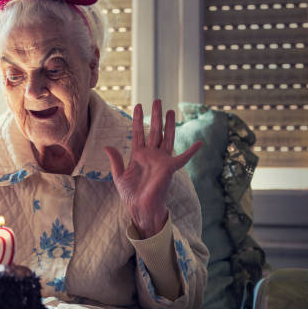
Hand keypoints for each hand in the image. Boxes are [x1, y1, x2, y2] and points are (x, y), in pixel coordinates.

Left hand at [105, 100, 201, 238]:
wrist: (140, 208)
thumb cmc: (130, 194)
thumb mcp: (119, 175)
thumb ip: (115, 159)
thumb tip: (107, 146)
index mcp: (138, 155)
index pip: (138, 132)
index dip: (138, 119)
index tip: (138, 105)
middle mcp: (151, 155)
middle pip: (154, 131)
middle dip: (155, 115)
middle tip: (157, 100)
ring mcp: (161, 160)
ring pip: (166, 138)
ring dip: (169, 124)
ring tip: (171, 110)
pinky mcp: (169, 168)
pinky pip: (183, 158)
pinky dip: (191, 151)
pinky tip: (200, 143)